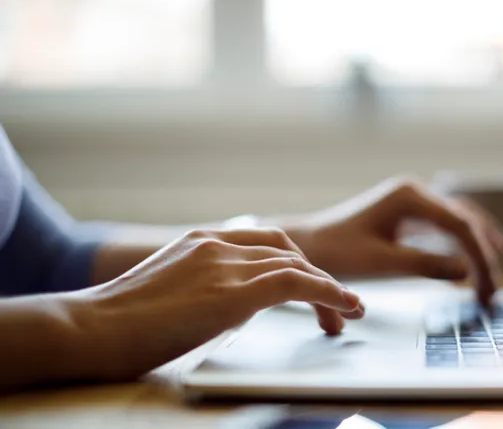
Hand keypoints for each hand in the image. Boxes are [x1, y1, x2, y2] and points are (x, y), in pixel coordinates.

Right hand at [66, 228, 361, 380]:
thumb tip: (230, 306)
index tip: (312, 288)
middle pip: (286, 250)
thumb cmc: (118, 324)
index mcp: (200, 241)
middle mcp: (216, 245)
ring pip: (297, 265)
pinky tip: (345, 306)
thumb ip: (204, 289)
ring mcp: (223, 264)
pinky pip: (296, 283)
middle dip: (317, 276)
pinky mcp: (231, 292)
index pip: (265, 243)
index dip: (297, 264)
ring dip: (330, 290)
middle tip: (336, 308)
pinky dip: (328, 292)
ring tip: (347, 314)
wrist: (87, 330)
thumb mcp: (169, 294)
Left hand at [284, 177, 502, 303]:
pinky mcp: (407, 212)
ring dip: (478, 246)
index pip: (460, 226)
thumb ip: (425, 265)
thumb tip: (467, 272)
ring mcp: (412, 200)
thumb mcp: (382, 263)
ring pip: (460, 219)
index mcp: (409, 196)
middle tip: (494, 291)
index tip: (488, 289)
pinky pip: (446, 224)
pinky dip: (463, 242)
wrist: (308, 244)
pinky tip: (476, 257)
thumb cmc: (338, 252)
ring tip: (495, 274)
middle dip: (483, 254)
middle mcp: (415, 191)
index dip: (480, 258)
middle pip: (465, 220)